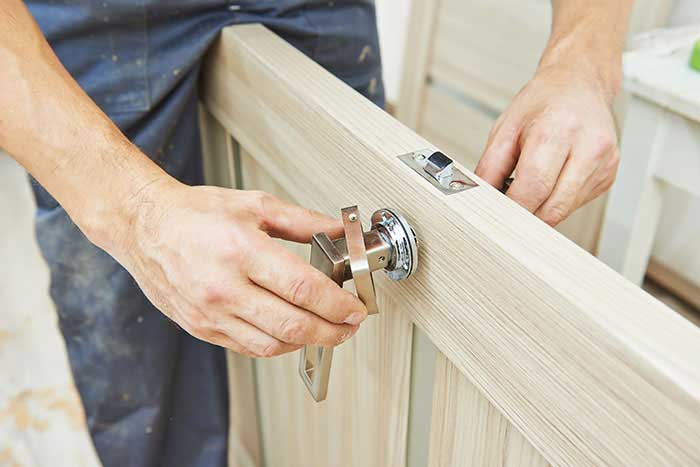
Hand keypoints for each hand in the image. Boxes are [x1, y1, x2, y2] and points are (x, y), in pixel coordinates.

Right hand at [113, 181, 367, 357]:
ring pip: (272, 345)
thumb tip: (339, 232)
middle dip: (332, 331)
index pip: (303, 288)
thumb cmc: (196, 213)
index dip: (337, 304)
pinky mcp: (201, 328)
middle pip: (292, 325)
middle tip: (350, 326)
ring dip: (308, 342)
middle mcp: (224, 287)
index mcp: (241, 250)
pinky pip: (248, 348)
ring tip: (326, 330)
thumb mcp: (255, 204)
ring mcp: (210, 313)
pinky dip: (277, 345)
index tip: (356, 308)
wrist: (145, 227)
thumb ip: (302, 221)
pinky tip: (292, 333)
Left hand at [475, 64, 619, 225]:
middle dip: (524, 215)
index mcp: (559, 130)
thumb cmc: (544, 102)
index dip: (511, 207)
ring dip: (540, 210)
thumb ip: (490, 167)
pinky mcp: (609, 175)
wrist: (580, 83)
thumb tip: (480, 199)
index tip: (495, 212)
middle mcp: (589, 147)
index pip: (534, 187)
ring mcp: (604, 163)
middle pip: (552, 207)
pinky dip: (556, 201)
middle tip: (506, 209)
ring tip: (528, 188)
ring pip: (564, 210)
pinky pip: (575, 204)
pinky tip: (551, 180)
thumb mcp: (505, 128)